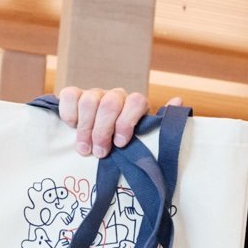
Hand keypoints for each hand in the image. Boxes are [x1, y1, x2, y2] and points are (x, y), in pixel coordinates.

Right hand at [56, 87, 181, 158]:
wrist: (100, 147)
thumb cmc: (125, 147)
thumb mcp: (144, 141)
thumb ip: (158, 125)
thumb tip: (178, 101)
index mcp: (134, 105)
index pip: (136, 101)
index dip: (127, 121)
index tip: (121, 143)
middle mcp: (115, 96)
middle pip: (109, 104)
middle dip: (103, 131)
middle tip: (99, 153)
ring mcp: (94, 95)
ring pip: (89, 101)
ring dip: (85, 128)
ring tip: (84, 150)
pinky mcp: (74, 96)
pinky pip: (69, 95)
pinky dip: (69, 112)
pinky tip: (70, 128)